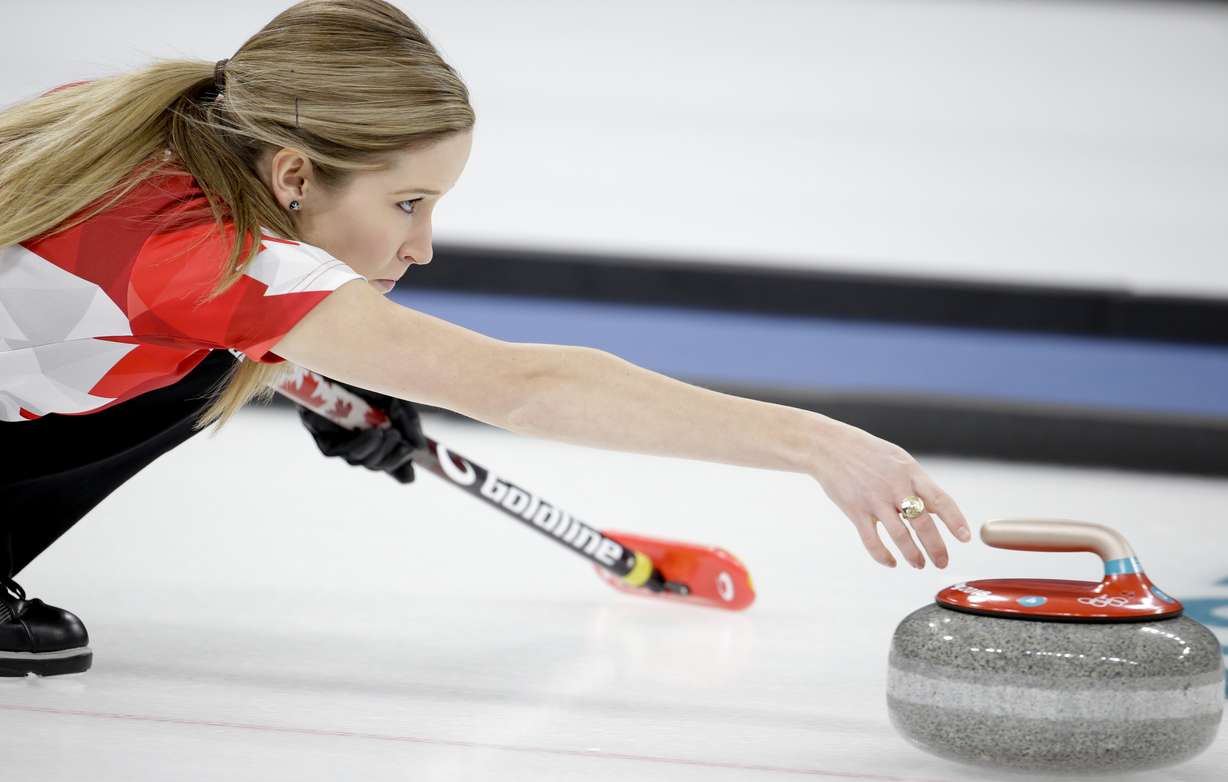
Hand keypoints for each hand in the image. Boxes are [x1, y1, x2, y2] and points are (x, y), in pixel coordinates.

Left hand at [298, 380, 426, 483]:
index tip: (411, 468)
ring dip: (376, 451)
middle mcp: (354, 435)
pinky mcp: (316, 430)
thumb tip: (418, 449)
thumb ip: (408, 423)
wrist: (341, 350)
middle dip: (390, 459)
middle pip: (372, 463)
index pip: (385, 459)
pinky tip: (374, 434)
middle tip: (404, 445)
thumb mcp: (397, 397)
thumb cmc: (367, 370)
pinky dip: (358, 445)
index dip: (398, 468)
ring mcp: (335, 435)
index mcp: (374, 428)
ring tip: (390, 434)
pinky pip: (335, 450)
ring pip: (355, 460)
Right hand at [808, 417, 970, 568]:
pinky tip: (890, 562)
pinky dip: (883, 556)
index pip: (940, 499)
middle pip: (923, 523)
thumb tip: (934, 508)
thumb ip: (916, 483)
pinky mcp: (855, 510)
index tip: (965, 538)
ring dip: (913, 555)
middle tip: (943, 563)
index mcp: (910, 473)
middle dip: (936, 548)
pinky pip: (872, 540)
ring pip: (900, 536)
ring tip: (919, 564)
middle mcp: (895, 487)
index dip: (955, 520)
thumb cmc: (867, 452)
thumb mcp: (898, 460)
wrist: (829, 447)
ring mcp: (874, 500)